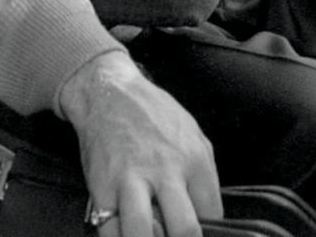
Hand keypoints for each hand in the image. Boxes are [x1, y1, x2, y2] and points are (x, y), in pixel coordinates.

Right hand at [59, 50, 221, 236]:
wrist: (111, 93)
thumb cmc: (153, 114)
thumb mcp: (192, 135)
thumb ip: (203, 175)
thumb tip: (209, 216)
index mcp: (194, 159)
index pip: (213, 214)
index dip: (208, 234)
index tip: (199, 235)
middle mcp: (166, 171)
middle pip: (185, 230)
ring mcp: (132, 181)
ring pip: (144, 235)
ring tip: (149, 236)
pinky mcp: (102, 188)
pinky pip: (110, 231)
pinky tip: (124, 231)